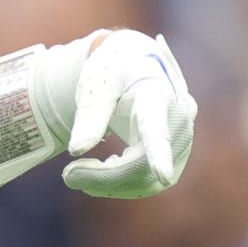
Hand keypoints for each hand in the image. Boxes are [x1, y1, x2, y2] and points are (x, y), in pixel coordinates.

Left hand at [54, 31, 195, 198]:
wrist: (134, 63)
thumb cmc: (113, 70)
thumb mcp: (96, 85)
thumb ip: (89, 115)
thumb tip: (77, 150)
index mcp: (155, 94)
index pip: (156, 127)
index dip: (159, 154)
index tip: (163, 175)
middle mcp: (177, 118)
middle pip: (144, 164)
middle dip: (104, 177)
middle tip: (68, 175)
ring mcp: (180, 138)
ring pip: (149, 180)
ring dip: (111, 184)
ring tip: (78, 172)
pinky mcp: (175, 153)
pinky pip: (149, 180)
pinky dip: (121, 182)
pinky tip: (99, 171)